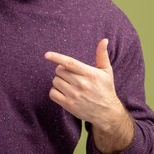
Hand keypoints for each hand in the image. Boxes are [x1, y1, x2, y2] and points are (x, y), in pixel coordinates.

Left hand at [45, 38, 133, 153]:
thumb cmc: (105, 89)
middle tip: (70, 76)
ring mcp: (74, 95)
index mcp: (90, 74)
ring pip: (55, 81)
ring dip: (59, 81)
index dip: (57, 57)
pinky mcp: (68, 105)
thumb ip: (102, 55)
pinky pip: (52, 93)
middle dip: (62, 71)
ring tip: (69, 85)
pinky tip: (63, 92)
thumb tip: (104, 40)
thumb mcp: (106, 72)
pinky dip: (55, 91)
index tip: (47, 55)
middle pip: (59, 71)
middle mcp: (81, 84)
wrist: (107, 113)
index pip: (69, 63)